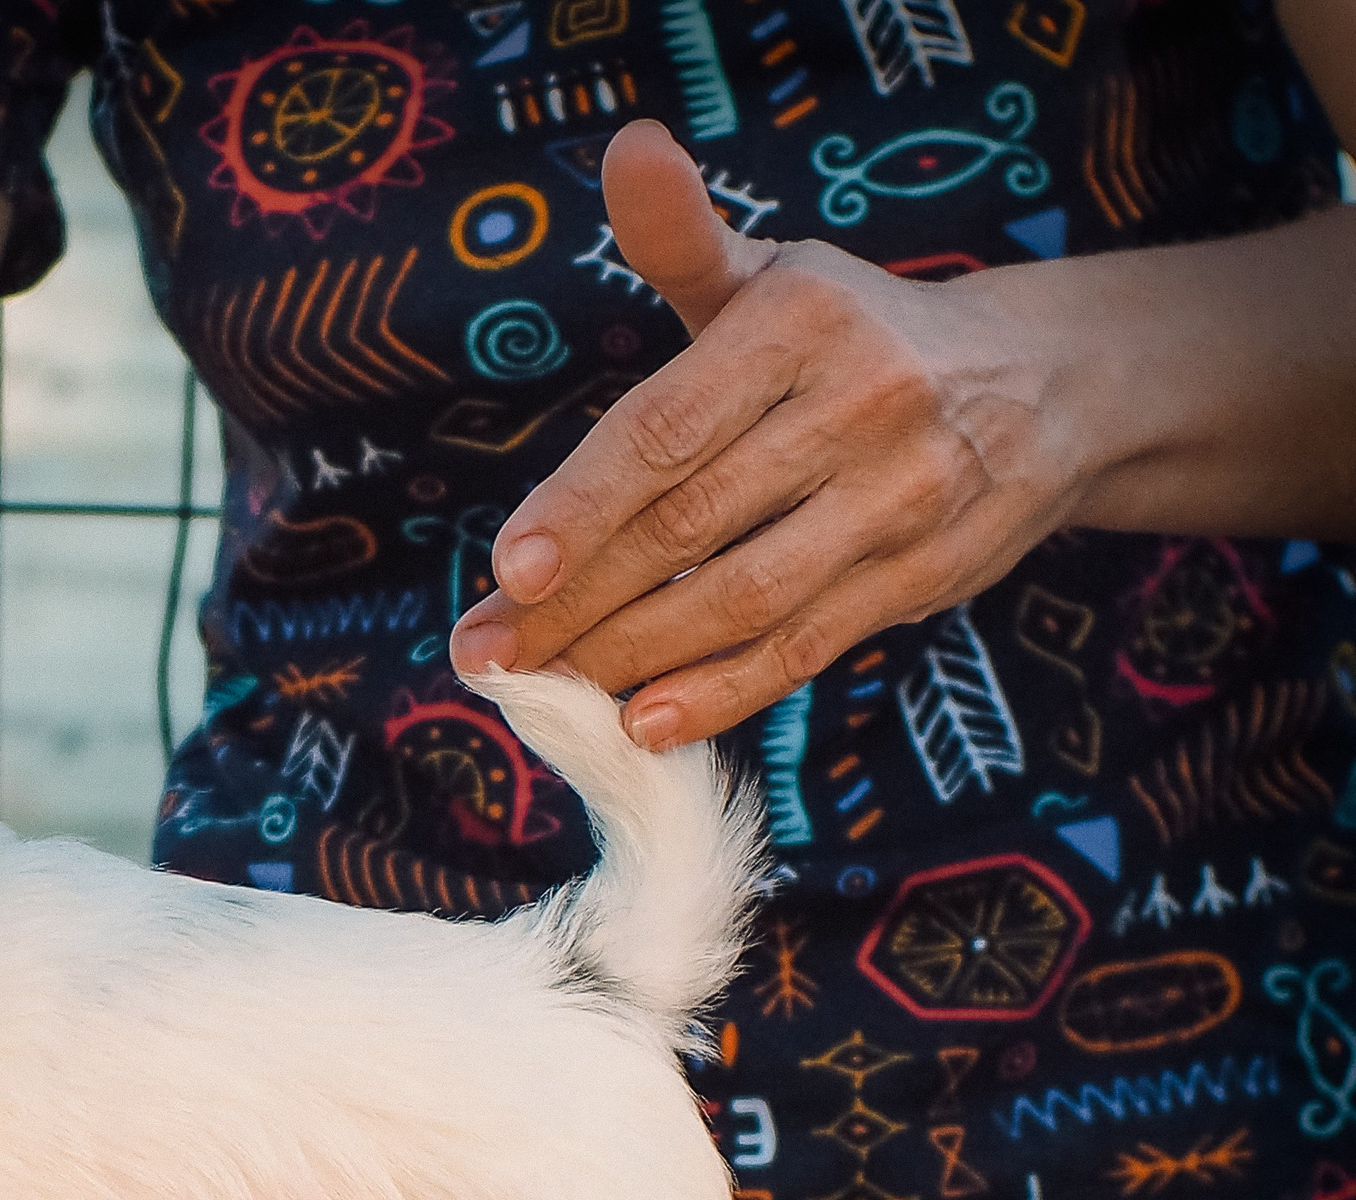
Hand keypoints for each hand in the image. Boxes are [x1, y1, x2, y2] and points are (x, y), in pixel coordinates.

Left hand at [449, 119, 1088, 748]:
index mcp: (802, 321)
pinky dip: (718, 691)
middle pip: (689, 525)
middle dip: (573, 600)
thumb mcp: (771, 277)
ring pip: (743, 597)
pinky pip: (804, 646)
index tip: (507, 569)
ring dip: (631, 656)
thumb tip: (627, 147)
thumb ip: (681, 237)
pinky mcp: (925, 576)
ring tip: (547, 687)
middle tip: (485, 651)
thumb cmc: (852, 335)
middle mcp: (862, 406)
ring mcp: (903, 498)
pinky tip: (641, 721)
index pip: (666, 429)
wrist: (1045, 384)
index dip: (581, 504)